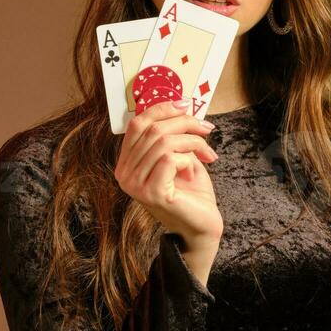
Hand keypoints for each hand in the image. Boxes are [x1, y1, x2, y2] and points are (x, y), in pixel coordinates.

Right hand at [114, 99, 223, 244]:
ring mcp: (135, 185)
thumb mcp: (180, 155)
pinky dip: (188, 160)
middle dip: (185, 124)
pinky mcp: (152, 193)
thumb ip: (172, 134)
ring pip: (163, 142)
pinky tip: (194, 172)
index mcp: (126, 163)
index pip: (136, 123)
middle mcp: (124, 174)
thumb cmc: (192, 192)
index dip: (161, 108)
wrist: (202, 226)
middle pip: (153, 129)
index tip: (186, 103)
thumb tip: (179, 104)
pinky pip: (170, 159)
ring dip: (192, 143)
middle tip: (207, 129)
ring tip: (207, 154)